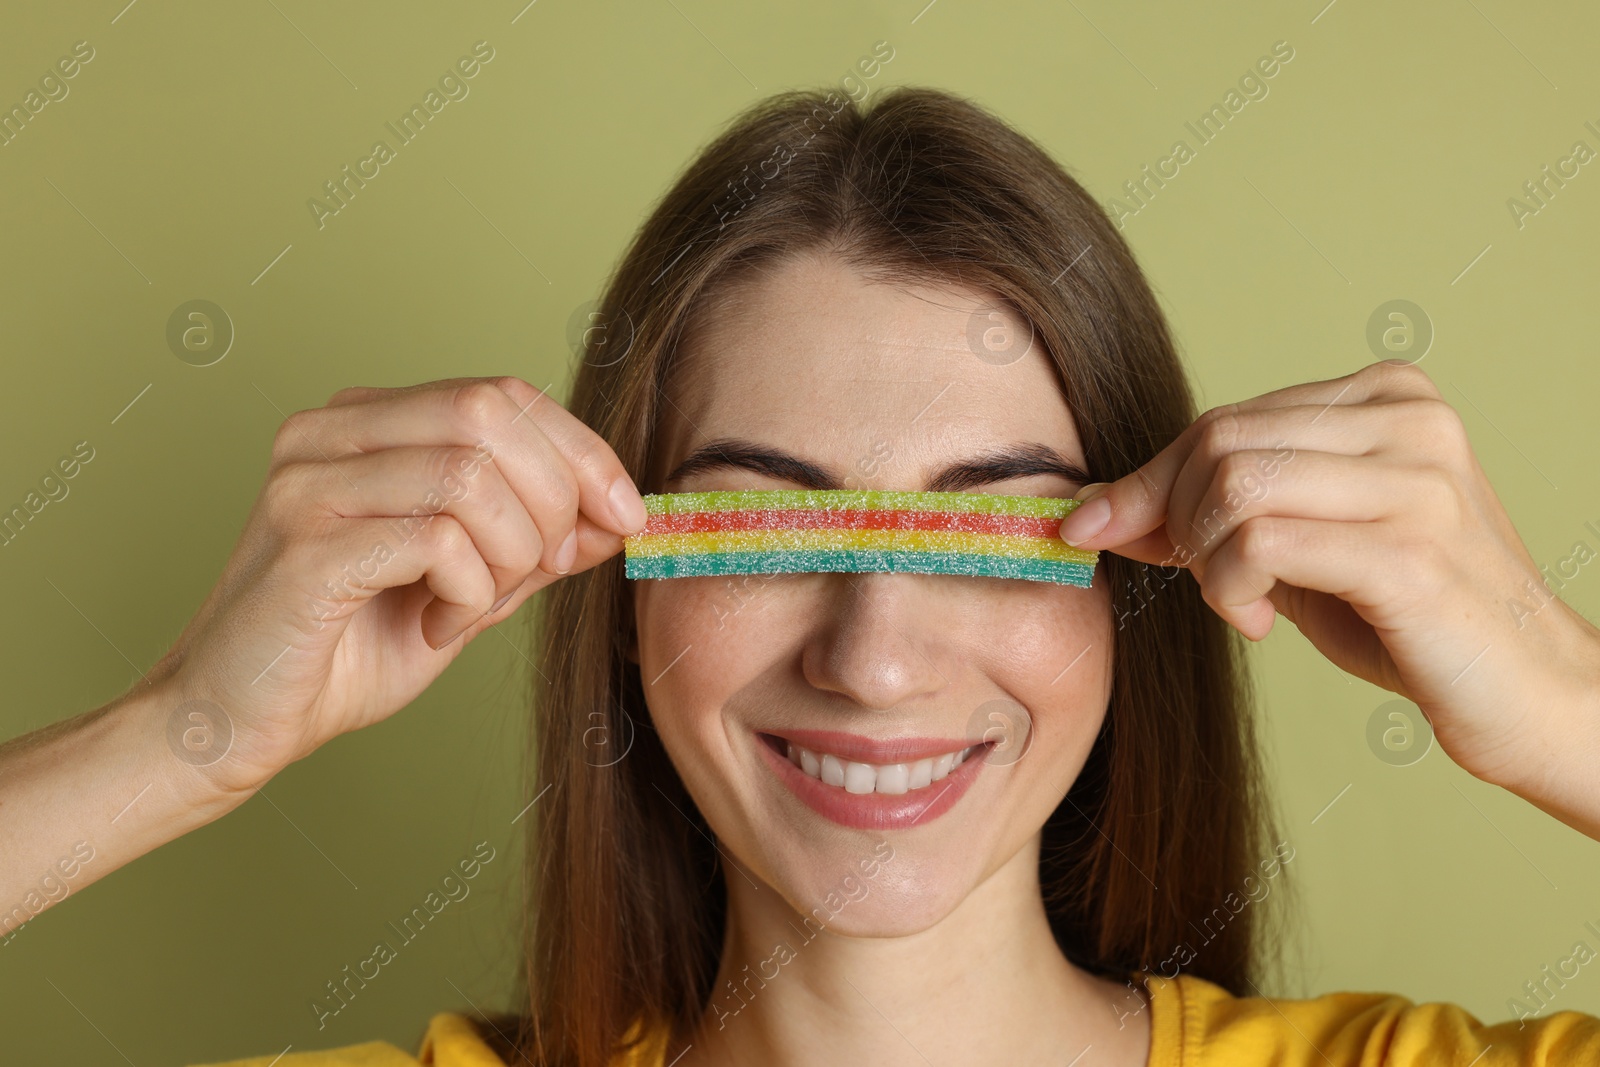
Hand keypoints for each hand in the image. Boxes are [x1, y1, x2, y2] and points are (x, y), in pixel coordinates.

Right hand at [149, 376, 646, 796]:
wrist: (235, 725)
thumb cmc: (343, 653)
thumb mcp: (467, 585)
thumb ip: (533, 541)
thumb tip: (619, 513)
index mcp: (365, 423)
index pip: (501, 394)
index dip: (583, 451)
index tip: (628, 515)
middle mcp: (328, 433)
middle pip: (490, 412)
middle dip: (556, 497)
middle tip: (551, 568)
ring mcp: (309, 483)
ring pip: (471, 475)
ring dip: (511, 554)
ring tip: (476, 606)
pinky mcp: (305, 547)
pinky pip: (438, 541)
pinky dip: (470, 592)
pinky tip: (440, 626)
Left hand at [1056, 359, 1599, 810]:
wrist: (1528, 693)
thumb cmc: (1407, 620)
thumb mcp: (1294, 550)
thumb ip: (1207, 516)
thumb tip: (1091, 508)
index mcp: (1387, 397)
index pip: (1224, 421)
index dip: (1148, 481)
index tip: (1097, 526)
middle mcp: (1409, 421)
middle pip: (1218, 444)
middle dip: (1174, 521)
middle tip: (1206, 581)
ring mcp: (1416, 482)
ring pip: (1232, 487)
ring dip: (1207, 561)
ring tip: (1243, 603)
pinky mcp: (1410, 552)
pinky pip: (1262, 542)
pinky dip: (1232, 587)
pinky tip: (1262, 622)